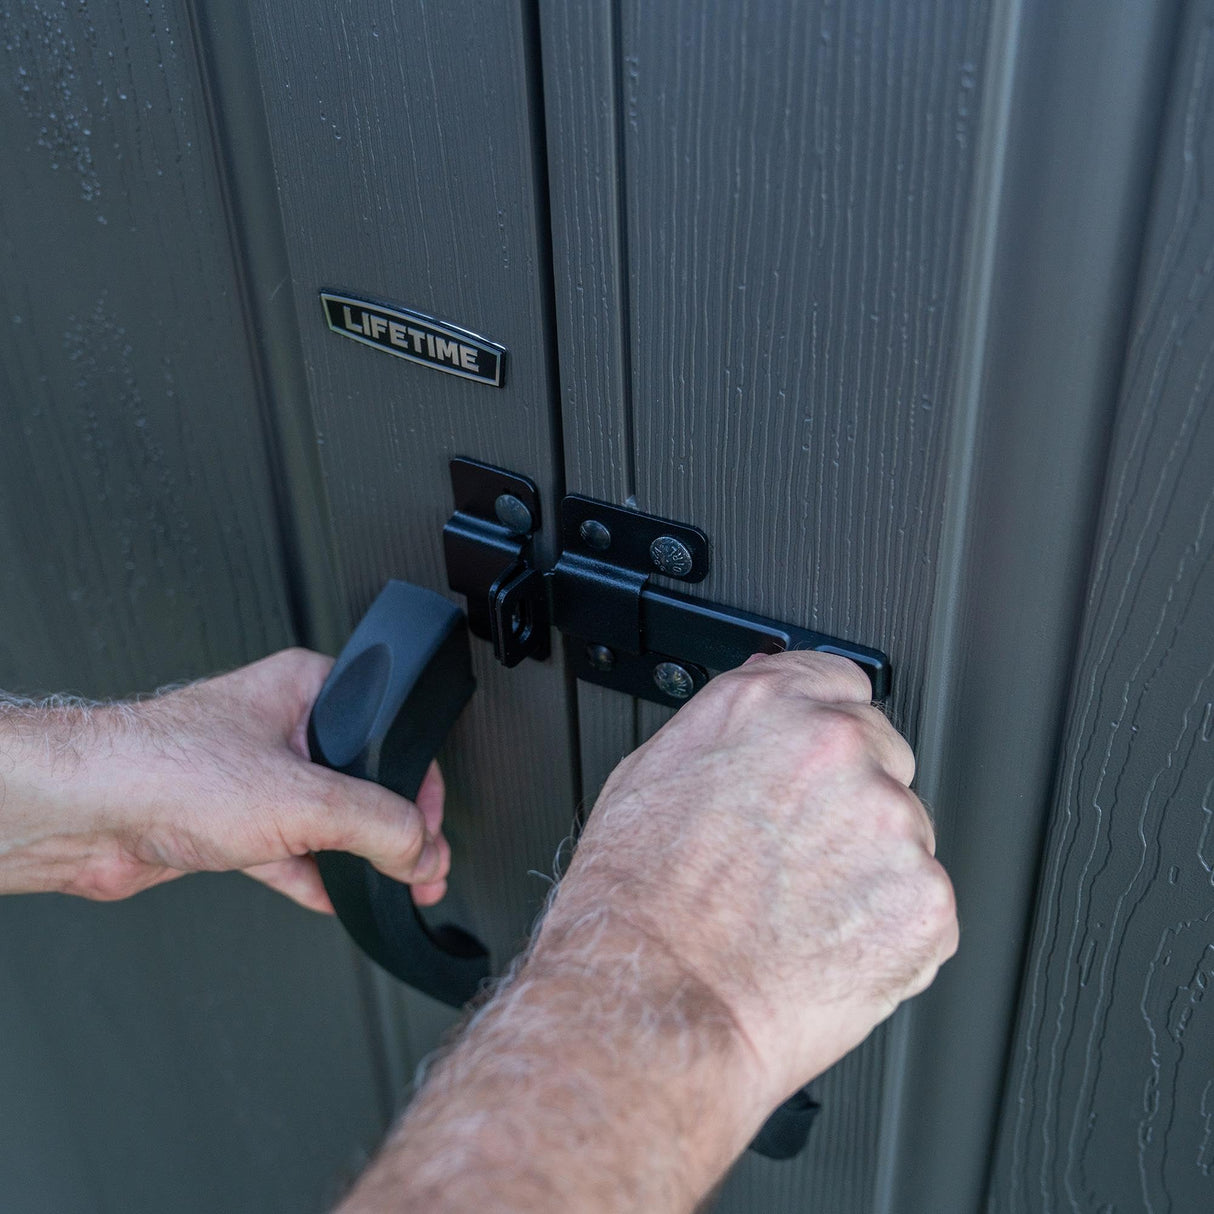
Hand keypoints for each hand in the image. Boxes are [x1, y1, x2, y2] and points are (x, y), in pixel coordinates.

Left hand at [0, 649, 449, 911]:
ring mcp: (253, 774)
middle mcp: (282, 725)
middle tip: (419, 867)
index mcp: (308, 687)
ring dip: (355, 855)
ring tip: (390, 885)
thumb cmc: (165, 768)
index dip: (420, 786)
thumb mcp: (303, 798)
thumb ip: (376, 825)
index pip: (390, 733)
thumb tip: (423, 851)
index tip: (433, 831)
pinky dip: (313, 875)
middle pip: (361, 780)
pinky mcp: (226, 820)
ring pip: (324, 818)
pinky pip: (287, 850)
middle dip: (392, 829)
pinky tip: (333, 895)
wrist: (84, 814)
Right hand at [534, 650, 956, 1105]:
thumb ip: (729, 730)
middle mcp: (835, 746)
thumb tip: (765, 716)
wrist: (652, 997)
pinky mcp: (923, 899)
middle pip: (881, 754)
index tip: (816, 764)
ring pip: (903, 834)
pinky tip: (826, 945)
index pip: (838, 682)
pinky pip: (921, 906)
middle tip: (797, 857)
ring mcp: (888, 820)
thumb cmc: (635, 902)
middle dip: (849, 802)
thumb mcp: (654, 771)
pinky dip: (888, 930)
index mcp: (767, 706)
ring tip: (799, 912)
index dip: (823, 729)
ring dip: (870, 868)